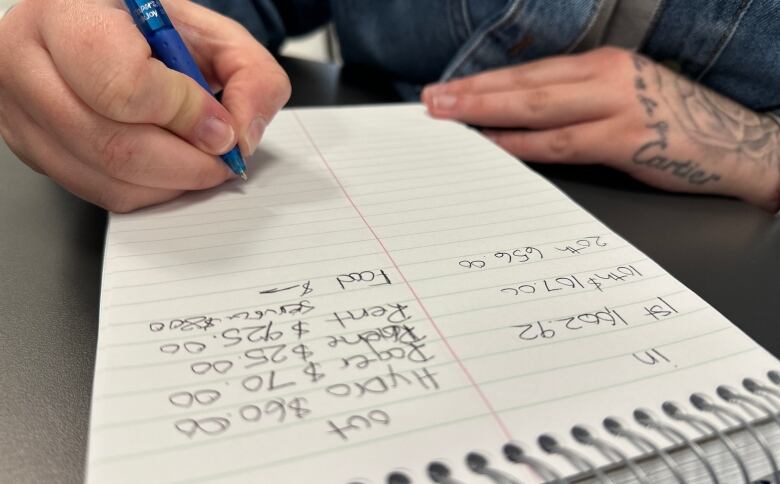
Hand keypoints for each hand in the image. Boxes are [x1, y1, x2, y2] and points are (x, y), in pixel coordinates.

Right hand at [0, 0, 289, 211]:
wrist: (109, 33)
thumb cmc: (152, 30)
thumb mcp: (213, 34)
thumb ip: (251, 75)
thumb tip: (242, 135)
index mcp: (67, 11)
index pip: (123, 84)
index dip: (184, 115)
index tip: (220, 125)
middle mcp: (26, 60)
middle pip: (114, 145)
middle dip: (187, 162)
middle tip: (222, 155)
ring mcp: (21, 111)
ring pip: (108, 178)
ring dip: (173, 181)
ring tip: (200, 158)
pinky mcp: (32, 150)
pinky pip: (100, 193)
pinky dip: (150, 191)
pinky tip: (169, 166)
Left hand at [422, 47, 779, 211]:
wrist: (735, 146)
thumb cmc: (671, 125)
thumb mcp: (621, 99)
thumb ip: (575, 106)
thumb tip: (518, 122)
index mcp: (602, 64)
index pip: (530, 70)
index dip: (485, 81)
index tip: (447, 88)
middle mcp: (607, 77)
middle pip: (525, 83)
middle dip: (473, 92)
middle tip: (432, 101)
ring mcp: (618, 105)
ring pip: (538, 107)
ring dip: (488, 113)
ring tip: (450, 119)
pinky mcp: (627, 138)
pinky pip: (563, 142)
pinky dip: (524, 144)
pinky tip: (495, 145)